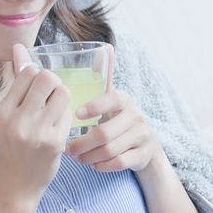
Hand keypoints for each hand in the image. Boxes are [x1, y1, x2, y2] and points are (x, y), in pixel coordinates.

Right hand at [0, 43, 73, 204]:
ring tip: (56, 110)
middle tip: (52, 97)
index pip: (28, 73)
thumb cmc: (13, 146)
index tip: (38, 91)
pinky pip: (70, 114)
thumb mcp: (8, 115)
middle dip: (54, 83)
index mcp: (3, 110)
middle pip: (47, 78)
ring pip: (63, 93)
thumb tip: (19, 47)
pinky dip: (67, 116)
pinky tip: (59, 127)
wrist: (16, 185)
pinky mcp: (55, 142)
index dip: (38, 77)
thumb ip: (17, 83)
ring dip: (64, 97)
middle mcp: (18, 119)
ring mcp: (37, 132)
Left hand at [65, 51, 160, 172]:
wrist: (145, 144)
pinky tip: (93, 164)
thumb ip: (103, 78)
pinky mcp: (143, 154)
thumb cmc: (117, 119)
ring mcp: (142, 136)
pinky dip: (102, 166)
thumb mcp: (111, 100)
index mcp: (124, 99)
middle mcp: (136, 116)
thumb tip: (106, 46)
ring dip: (89, 156)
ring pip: (111, 150)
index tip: (76, 114)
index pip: (111, 100)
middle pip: (105, 133)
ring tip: (77, 157)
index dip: (94, 107)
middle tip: (68, 149)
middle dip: (82, 143)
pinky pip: (119, 163)